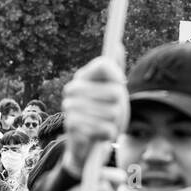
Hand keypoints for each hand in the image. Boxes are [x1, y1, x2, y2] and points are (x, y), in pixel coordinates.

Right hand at [60, 57, 128, 174]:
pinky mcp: (72, 126)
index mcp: (83, 76)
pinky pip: (106, 129)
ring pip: (112, 112)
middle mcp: (73, 88)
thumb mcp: (112, 90)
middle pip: (115, 91)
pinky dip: (108, 134)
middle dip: (119, 106)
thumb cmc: (103, 114)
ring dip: (114, 123)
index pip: (105, 64)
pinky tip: (99, 135)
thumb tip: (118, 45)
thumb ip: (115, 68)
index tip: (120, 86)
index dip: (117, 77)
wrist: (87, 145)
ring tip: (104, 125)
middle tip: (110, 113)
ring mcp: (70, 107)